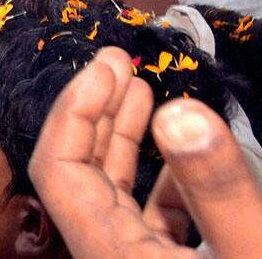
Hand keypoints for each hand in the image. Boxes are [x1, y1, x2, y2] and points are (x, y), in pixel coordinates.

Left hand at [28, 46, 261, 257]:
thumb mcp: (250, 255)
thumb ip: (216, 189)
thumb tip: (180, 112)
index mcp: (110, 254)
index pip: (57, 169)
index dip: (73, 110)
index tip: (105, 68)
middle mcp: (111, 258)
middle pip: (80, 172)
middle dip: (95, 109)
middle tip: (116, 61)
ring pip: (113, 191)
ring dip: (124, 135)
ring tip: (138, 88)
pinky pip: (148, 216)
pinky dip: (159, 176)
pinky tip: (180, 150)